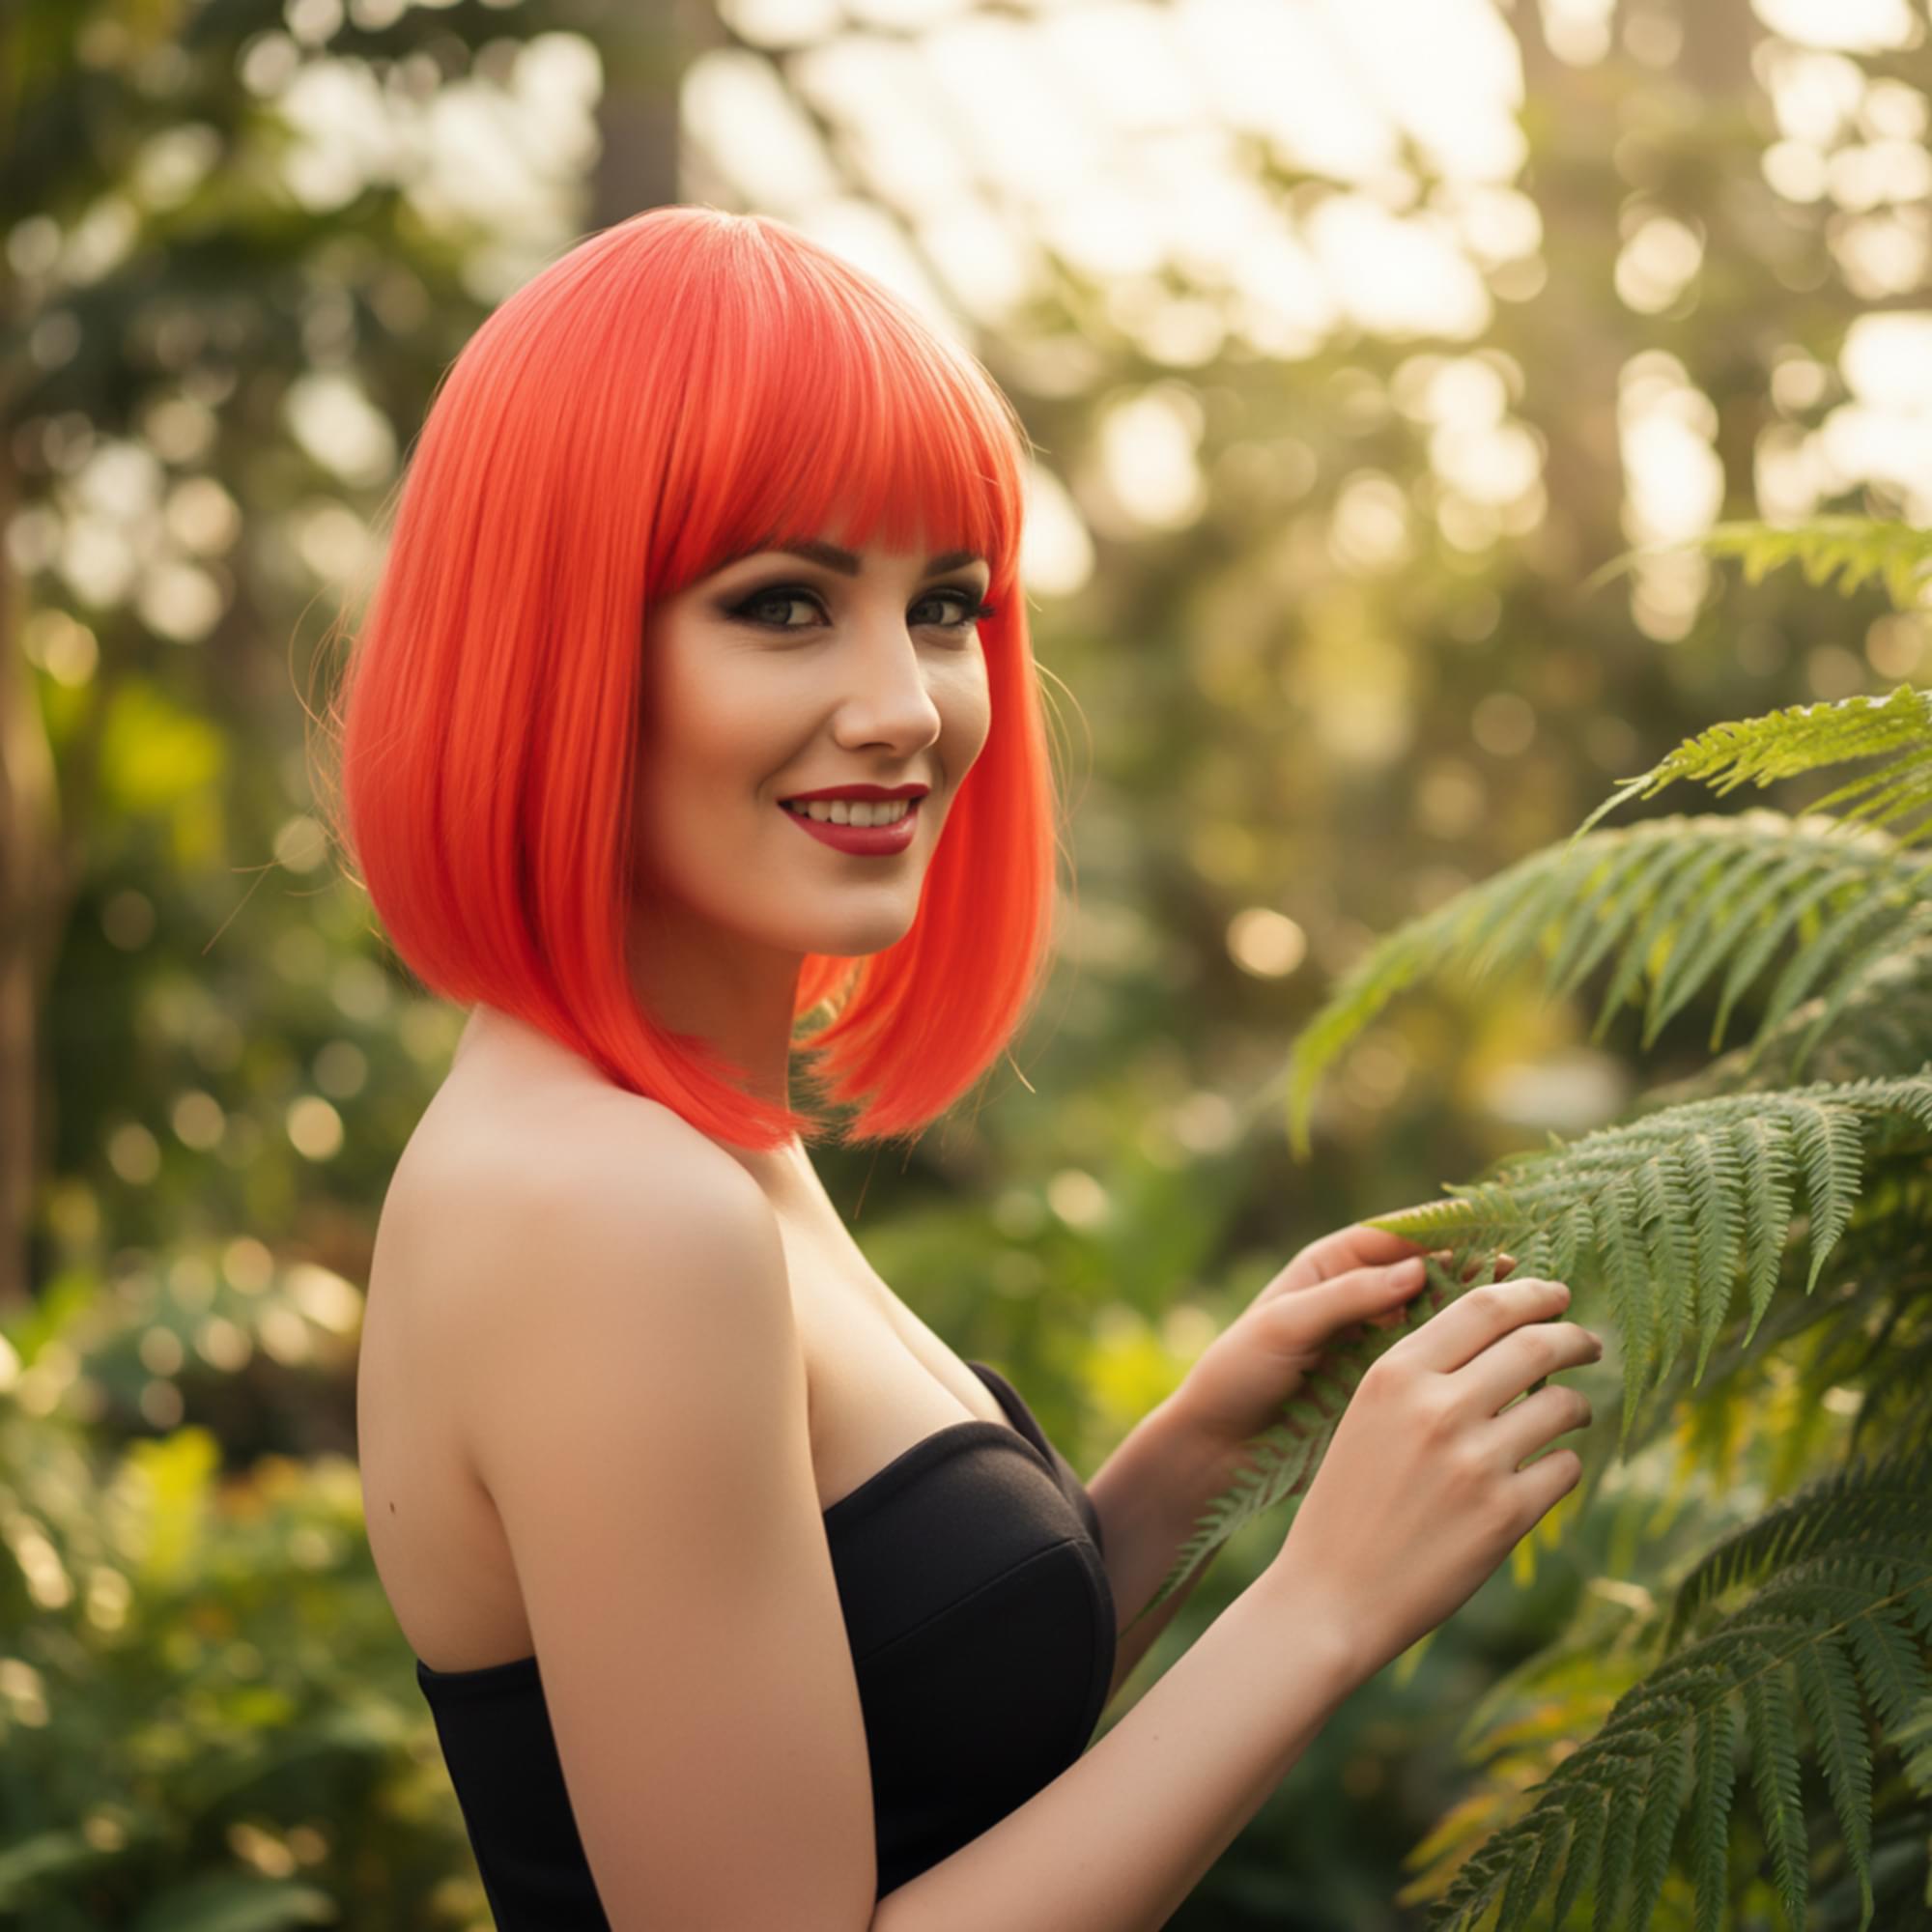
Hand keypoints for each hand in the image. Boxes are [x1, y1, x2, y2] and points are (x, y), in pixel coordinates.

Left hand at [1167, 1221, 1516, 1466]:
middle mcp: (1360, 1300)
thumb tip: (1414, 1271)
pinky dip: (1468, 1368)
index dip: (1447, 1230)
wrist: (1216, 1449)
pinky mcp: (1384, 1389)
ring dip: (1482, 1322)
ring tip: (1533, 1321)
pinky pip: (1434, 1368)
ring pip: (1440, 1323)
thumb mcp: (1283, 1327)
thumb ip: (1345, 1298)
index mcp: (1330, 1269)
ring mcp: (1376, 1345)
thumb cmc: (1235, 1375)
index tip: (1496, 1228)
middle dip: (1478, 1274)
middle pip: (1430, 1275)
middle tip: (1531, 1279)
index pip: (1398, 1236)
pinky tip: (1505, 1373)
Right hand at [1266, 1274, 1599, 1681]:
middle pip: (1536, 1344)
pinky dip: (1564, 1464)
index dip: (1531, 1293)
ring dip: (1578, 1404)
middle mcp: (1437, 1409)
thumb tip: (1508, 1336)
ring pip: (1563, 1405)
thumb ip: (1425, 1374)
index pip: (1483, 1307)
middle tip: (1588, 1342)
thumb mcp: (1367, 1415)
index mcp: (1395, 1374)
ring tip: (1572, 1413)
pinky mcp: (1504, 1516)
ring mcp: (1474, 1463)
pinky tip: (1545, 1471)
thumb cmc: (1349, 1499)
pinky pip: (1565, 1468)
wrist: (1331, 1594)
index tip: (1556, 1295)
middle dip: (1575, 1337)